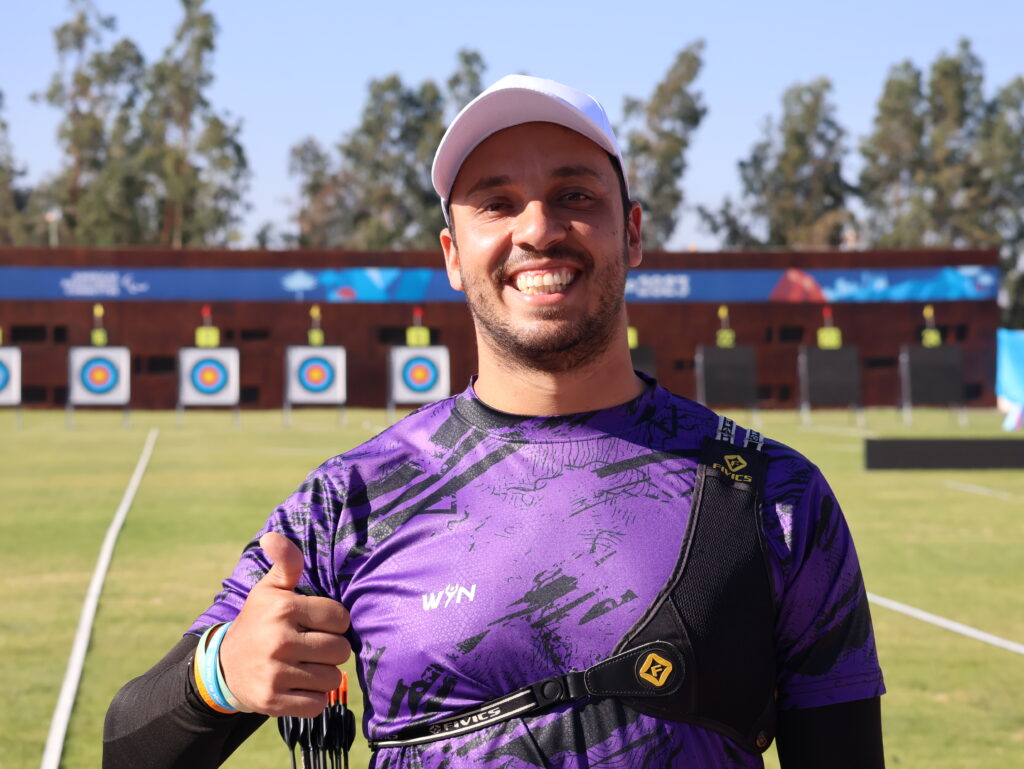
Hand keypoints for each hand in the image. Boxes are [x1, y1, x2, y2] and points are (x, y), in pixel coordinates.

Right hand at [219, 532, 350, 716]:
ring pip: (332, 678)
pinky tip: (296, 686)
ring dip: (323, 675)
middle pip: (341, 650)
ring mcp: (275, 673)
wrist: (223, 667)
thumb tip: (272, 536)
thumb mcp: (270, 589)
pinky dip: (312, 699)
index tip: (315, 623)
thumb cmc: (259, 621)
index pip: (341, 618)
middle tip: (310, 648)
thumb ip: (285, 562)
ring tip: (303, 667)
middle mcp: (279, 640)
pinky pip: (317, 704)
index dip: (333, 622)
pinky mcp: (272, 701)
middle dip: (331, 650)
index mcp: (283, 608)